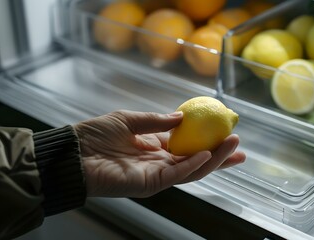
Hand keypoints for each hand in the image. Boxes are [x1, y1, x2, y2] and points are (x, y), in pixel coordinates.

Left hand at [74, 110, 245, 197]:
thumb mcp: (129, 119)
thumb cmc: (95, 135)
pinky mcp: (150, 183)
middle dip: (219, 156)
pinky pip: (177, 175)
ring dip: (214, 159)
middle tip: (239, 147)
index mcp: (155, 147)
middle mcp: (160, 163)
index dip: (207, 141)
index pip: (188, 146)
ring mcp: (157, 175)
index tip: (224, 131)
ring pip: (192, 170)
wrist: (74, 153)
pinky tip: (207, 155)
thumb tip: (182, 116)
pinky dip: (193, 166)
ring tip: (232, 146)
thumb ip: (155, 121)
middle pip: (196, 161)